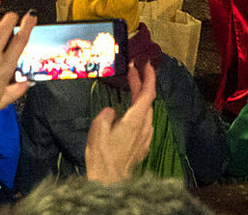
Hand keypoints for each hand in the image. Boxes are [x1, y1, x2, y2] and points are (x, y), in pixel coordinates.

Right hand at [85, 61, 156, 183]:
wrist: (109, 182)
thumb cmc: (102, 156)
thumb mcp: (98, 130)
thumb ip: (106, 115)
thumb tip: (111, 112)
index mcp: (135, 120)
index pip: (148, 93)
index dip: (149, 77)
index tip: (148, 64)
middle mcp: (144, 127)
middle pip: (147, 101)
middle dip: (141, 84)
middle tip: (132, 72)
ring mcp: (144, 138)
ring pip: (146, 112)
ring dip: (139, 99)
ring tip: (130, 89)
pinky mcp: (141, 147)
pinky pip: (143, 124)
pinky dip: (138, 113)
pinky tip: (129, 113)